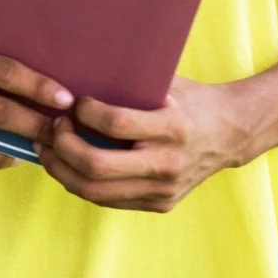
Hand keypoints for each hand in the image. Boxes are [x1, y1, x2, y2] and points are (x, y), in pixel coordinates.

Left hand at [36, 75, 257, 212]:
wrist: (230, 134)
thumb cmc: (189, 101)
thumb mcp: (166, 84)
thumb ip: (128, 84)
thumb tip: (74, 73)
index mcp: (173, 128)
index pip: (115, 125)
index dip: (84, 113)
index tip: (74, 102)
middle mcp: (169, 163)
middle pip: (97, 166)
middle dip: (62, 147)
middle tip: (50, 128)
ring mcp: (164, 189)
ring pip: (95, 191)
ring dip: (61, 169)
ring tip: (46, 149)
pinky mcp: (160, 204)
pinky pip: (107, 200)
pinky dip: (79, 183)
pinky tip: (66, 165)